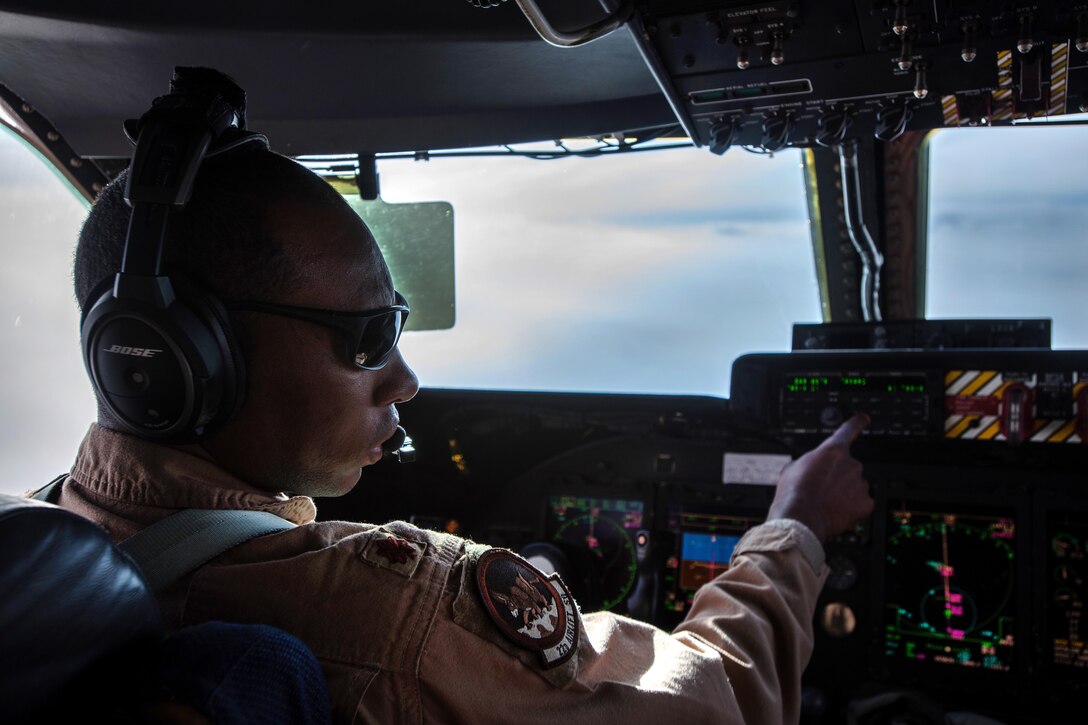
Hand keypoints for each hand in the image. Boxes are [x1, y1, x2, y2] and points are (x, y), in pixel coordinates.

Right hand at [766, 414, 871, 541]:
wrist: (800, 516)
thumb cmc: (794, 492)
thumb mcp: (792, 467)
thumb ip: (808, 462)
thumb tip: (809, 468)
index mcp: (833, 451)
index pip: (849, 430)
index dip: (857, 423)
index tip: (864, 419)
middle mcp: (851, 464)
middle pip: (849, 467)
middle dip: (838, 477)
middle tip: (822, 489)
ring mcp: (860, 484)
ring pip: (855, 486)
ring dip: (845, 493)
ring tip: (826, 503)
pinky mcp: (865, 503)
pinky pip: (862, 504)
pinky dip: (853, 508)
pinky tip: (837, 512)